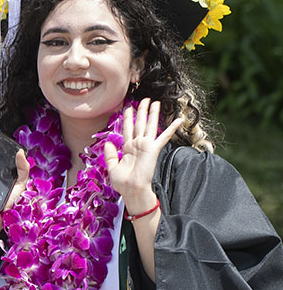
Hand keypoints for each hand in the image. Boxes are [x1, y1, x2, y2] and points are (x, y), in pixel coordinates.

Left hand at [103, 98, 181, 213]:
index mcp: (128, 148)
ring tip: (155, 101)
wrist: (132, 190)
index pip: (127, 129)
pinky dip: (172, 128)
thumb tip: (108, 143)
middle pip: (139, 123)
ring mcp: (146, 146)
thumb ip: (110, 155)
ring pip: (149, 125)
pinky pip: (164, 136)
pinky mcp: (153, 149)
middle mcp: (137, 144)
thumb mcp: (112, 167)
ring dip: (152, 113)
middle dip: (141, 111)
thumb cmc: (123, 183)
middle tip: (143, 99)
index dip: (127, 118)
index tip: (127, 107)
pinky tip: (179, 119)